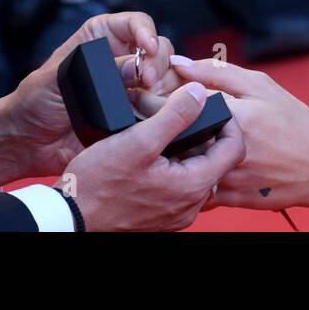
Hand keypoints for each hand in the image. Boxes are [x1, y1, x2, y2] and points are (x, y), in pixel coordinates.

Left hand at [0, 12, 184, 193]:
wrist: (31, 141)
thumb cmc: (36, 100)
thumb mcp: (61, 77)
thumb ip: (99, 70)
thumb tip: (136, 67)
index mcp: (102, 37)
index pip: (137, 23)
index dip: (147, 33)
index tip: (147, 50)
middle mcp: (123, 58)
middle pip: (160, 48)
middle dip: (159, 63)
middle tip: (148, 83)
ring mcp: (133, 87)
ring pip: (168, 77)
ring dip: (165, 87)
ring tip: (146, 101)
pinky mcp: (137, 114)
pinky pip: (163, 106)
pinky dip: (164, 110)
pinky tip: (151, 117)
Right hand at [60, 82, 245, 230]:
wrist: (73, 217)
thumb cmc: (100, 183)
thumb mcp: (138, 140)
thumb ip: (174, 115)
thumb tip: (200, 93)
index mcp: (193, 186)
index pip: (235, 148)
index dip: (228, 122)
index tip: (208, 104)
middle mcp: (191, 205)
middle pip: (216, 160)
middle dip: (203, 133)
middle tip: (180, 113)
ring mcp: (176, 213)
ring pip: (196, 172)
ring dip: (186, 149)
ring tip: (162, 129)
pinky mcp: (161, 215)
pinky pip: (179, 186)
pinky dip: (173, 165)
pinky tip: (150, 153)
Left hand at [164, 55, 308, 213]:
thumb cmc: (292, 120)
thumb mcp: (260, 86)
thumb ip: (216, 72)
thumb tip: (178, 63)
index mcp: (233, 114)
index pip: (177, 102)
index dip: (158, 97)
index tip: (152, 94)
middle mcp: (227, 147)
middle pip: (173, 136)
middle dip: (162, 126)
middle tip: (158, 118)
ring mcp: (229, 176)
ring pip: (181, 164)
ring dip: (172, 152)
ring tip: (175, 140)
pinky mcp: (230, 198)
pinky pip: (195, 187)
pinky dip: (189, 175)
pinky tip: (196, 163)